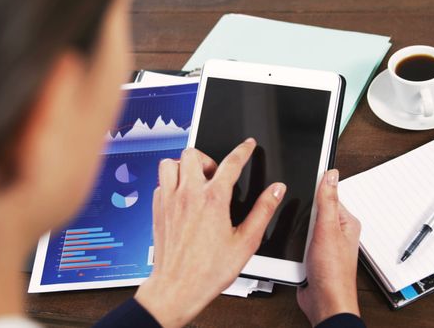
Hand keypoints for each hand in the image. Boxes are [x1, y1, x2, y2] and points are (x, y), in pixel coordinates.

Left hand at [135, 138, 285, 327]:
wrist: (177, 287)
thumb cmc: (209, 270)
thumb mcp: (246, 242)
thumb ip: (263, 211)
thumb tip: (276, 191)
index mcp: (213, 199)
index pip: (231, 162)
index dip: (243, 150)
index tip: (248, 145)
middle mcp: (188, 194)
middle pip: (193, 153)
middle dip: (208, 158)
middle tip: (216, 174)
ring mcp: (169, 200)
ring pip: (170, 163)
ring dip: (184, 166)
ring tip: (196, 180)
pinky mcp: (157, 210)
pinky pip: (161, 183)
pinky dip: (171, 183)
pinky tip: (182, 197)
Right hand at [297, 169, 361, 325]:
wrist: (324, 302)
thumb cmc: (333, 273)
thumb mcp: (328, 230)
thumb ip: (327, 201)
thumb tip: (331, 175)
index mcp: (346, 222)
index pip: (328, 195)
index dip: (313, 191)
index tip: (301, 187)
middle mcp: (336, 232)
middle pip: (313, 211)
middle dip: (303, 214)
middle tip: (303, 225)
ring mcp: (323, 243)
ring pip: (303, 226)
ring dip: (297, 231)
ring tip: (301, 240)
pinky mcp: (312, 254)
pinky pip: (298, 240)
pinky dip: (293, 243)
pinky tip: (295, 248)